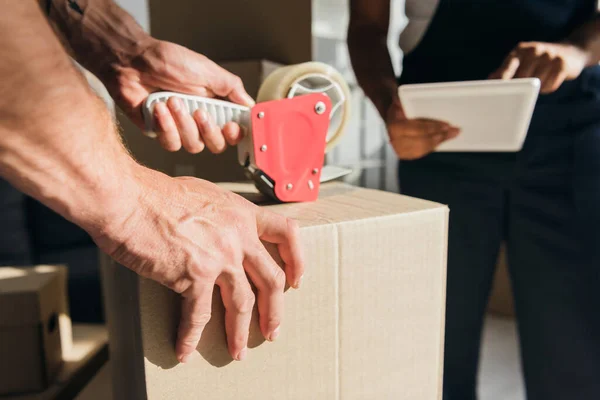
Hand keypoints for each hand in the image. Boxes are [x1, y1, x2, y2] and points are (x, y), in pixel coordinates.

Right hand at [92, 167, 303, 362]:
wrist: (128, 198)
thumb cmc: (155, 194)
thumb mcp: (204, 195)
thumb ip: (221, 216)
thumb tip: (220, 233)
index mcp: (242, 213)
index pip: (288, 233)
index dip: (296, 259)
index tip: (295, 279)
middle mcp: (238, 236)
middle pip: (271, 279)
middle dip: (274, 310)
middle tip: (272, 329)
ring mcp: (220, 257)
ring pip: (242, 303)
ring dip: (239, 332)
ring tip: (238, 351)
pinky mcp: (194, 275)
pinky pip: (198, 315)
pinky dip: (191, 337)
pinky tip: (185, 350)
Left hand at [107, 39, 254, 153]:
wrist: (132, 61)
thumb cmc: (167, 60)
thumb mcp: (207, 70)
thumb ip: (231, 88)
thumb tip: (250, 104)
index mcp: (214, 105)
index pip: (232, 131)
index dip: (235, 134)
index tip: (231, 126)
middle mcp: (198, 120)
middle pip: (216, 145)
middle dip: (209, 130)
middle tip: (200, 112)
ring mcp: (179, 128)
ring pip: (193, 145)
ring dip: (184, 123)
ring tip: (172, 100)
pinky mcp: (160, 133)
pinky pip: (170, 143)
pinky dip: (166, 125)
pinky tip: (160, 107)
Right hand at [386, 99, 459, 159]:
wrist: (390, 115)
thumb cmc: (399, 105)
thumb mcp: (400, 99)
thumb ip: (404, 100)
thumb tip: (407, 97)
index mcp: (395, 126)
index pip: (418, 129)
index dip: (434, 128)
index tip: (447, 125)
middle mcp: (394, 140)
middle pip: (423, 141)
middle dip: (440, 136)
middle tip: (455, 131)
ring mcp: (398, 150)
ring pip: (423, 149)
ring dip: (438, 142)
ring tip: (452, 134)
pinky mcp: (403, 154)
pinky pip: (420, 153)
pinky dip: (432, 146)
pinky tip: (441, 140)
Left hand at [489, 41, 588, 93]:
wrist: (570, 52)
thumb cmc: (537, 61)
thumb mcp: (520, 61)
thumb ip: (504, 70)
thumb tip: (488, 81)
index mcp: (520, 50)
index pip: (507, 67)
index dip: (501, 81)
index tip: (496, 93)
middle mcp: (534, 50)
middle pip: (521, 79)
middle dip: (521, 88)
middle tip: (526, 86)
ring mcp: (549, 55)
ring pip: (536, 84)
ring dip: (536, 89)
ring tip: (541, 79)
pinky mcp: (562, 64)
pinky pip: (549, 86)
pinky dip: (548, 88)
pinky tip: (551, 78)